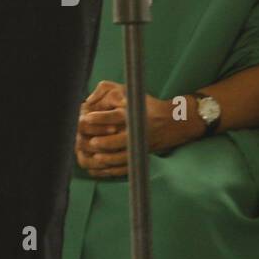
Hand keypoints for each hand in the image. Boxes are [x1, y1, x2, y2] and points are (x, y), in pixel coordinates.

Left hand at [74, 81, 195, 177]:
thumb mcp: (127, 91)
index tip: (87, 118)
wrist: (172, 121)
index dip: (100, 118)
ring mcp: (140, 144)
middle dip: (105, 142)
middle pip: (120, 140)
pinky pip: (128, 165)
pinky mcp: (141, 154)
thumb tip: (88, 99)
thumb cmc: (144, 104)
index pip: (115, 116)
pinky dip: (115, 169)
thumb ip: (106, 90)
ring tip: (96, 157)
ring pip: (125, 156)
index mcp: (133, 114)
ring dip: (109, 159)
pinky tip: (102, 168)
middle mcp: (138, 130)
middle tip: (90, 142)